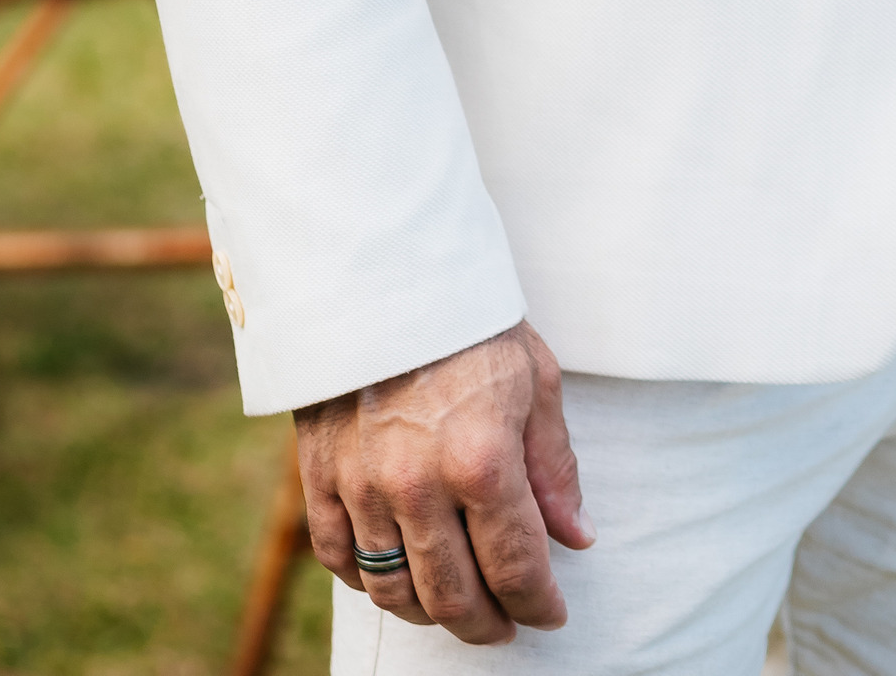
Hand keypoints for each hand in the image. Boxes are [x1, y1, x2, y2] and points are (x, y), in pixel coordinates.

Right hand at [296, 319, 591, 645]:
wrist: (382, 270)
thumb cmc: (469, 319)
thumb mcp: (534, 379)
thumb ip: (554, 467)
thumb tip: (576, 538)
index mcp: (482, 460)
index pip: (516, 568)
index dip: (538, 604)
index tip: (551, 613)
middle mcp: (418, 484)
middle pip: (454, 596)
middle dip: (487, 624)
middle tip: (506, 624)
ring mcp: (362, 484)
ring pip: (394, 590)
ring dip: (429, 613)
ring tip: (455, 607)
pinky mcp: (319, 475)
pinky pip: (338, 558)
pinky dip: (366, 581)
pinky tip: (395, 575)